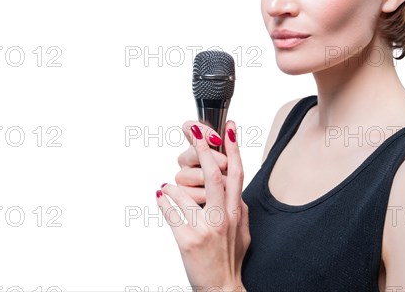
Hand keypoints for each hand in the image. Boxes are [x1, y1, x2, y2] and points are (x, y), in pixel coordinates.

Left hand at [156, 120, 249, 290]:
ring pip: (185, 192)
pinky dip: (163, 201)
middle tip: (195, 130)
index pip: (237, 173)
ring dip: (173, 185)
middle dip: (204, 150)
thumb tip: (236, 192)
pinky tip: (161, 197)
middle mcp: (223, 217)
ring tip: (168, 187)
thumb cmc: (230, 260)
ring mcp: (206, 228)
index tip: (230, 129)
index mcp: (236, 211)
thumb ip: (240, 209)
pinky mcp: (188, 240)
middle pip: (214, 175)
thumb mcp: (243, 232)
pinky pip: (171, 212)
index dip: (234, 149)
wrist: (222, 289)